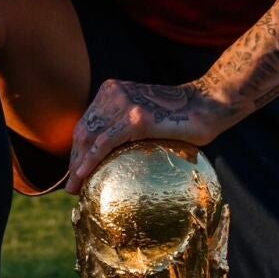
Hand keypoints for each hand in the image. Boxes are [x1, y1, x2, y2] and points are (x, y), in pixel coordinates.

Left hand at [64, 78, 236, 193]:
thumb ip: (125, 123)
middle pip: (84, 130)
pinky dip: (90, 160)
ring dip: (78, 165)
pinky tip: (83, 175)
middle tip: (71, 186)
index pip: (86, 122)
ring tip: (75, 187)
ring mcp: (125, 104)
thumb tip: (108, 155)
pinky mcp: (137, 119)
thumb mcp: (144, 112)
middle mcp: (115, 93)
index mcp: (113, 90)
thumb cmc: (180, 116)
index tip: (74, 171)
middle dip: (74, 160)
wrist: (207, 105)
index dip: (76, 149)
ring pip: (90, 138)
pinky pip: (106, 143)